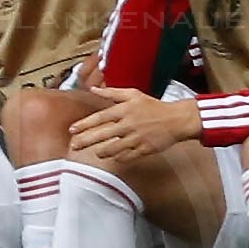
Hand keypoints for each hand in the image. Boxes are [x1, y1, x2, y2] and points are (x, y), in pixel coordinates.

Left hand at [70, 90, 198, 166]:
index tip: (72, 129)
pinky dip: (119, 158)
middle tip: (74, 146)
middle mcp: (128, 124)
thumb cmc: (153, 106)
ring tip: (95, 152)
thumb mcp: (133, 94)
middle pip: (102, 134)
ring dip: (101, 151)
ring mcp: (136, 138)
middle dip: (86, 141)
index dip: (84, 124)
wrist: (176, 119)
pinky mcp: (144, 149)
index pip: (99, 118)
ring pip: (113, 148)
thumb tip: (93, 89)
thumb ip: (112, 92)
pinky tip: (113, 157)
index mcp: (124, 110)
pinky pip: (127, 157)